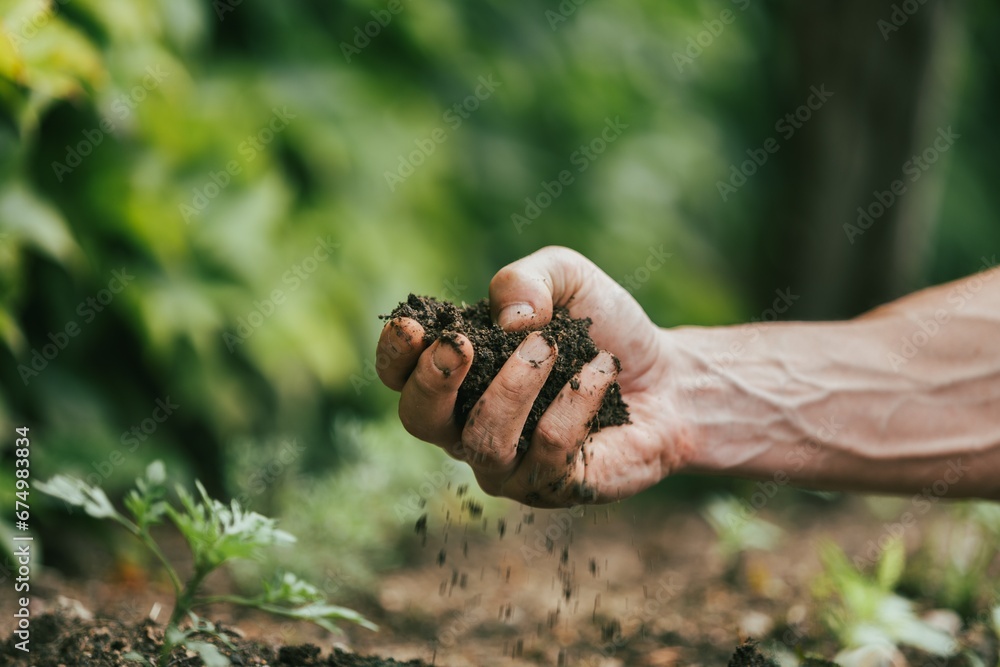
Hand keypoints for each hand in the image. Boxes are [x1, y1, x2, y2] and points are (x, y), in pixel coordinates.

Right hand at [375, 246, 692, 506]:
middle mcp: (469, 425)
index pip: (399, 377)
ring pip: (483, 441)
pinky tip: (601, 369)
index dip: (394, 356)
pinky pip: (549, 451)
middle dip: (433, 382)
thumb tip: (508, 320)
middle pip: (419, 420)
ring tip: (551, 346)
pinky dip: (575, 402)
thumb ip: (526, 280)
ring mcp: (508, 464)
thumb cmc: (602, 327)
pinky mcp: (554, 486)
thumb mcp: (565, 278)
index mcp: (457, 375)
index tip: (414, 327)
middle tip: (462, 344)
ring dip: (514, 386)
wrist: (668, 376)